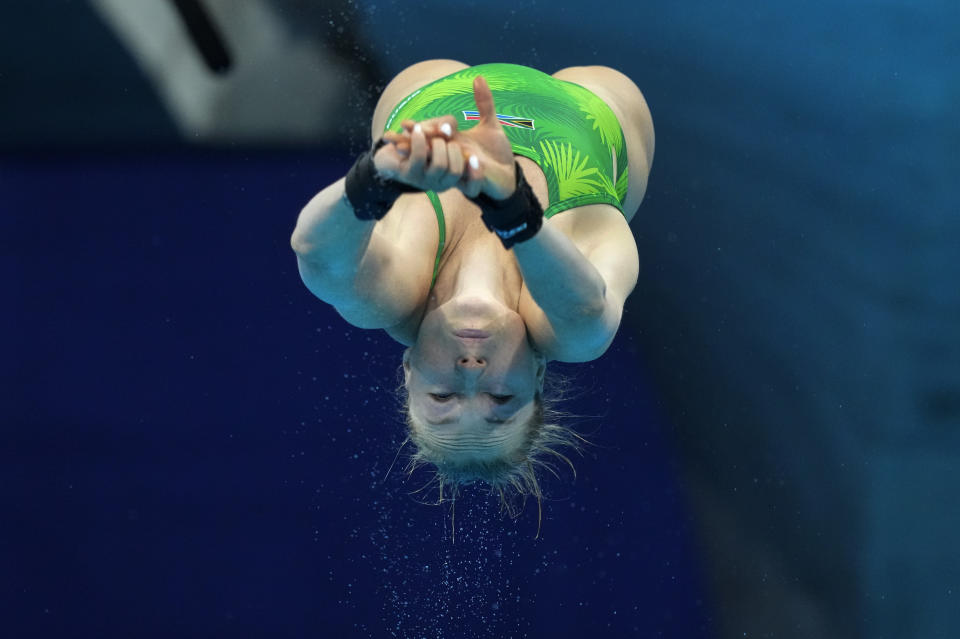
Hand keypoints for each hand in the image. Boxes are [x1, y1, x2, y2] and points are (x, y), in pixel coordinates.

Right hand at [373, 76, 517, 199]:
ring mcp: (464, 174)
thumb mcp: (489, 123)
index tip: (404, 124)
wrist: (509, 173)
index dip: (418, 130)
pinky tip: (476, 161)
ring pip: (447, 169)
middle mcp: (454, 159)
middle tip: (403, 142)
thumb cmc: (494, 150)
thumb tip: (478, 77)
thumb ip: (484, 102)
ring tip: (455, 145)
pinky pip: (470, 184)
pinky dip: (473, 173)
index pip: (431, 135)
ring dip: (446, 156)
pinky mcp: (476, 185)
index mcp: (453, 144)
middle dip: (417, 147)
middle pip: (431, 152)